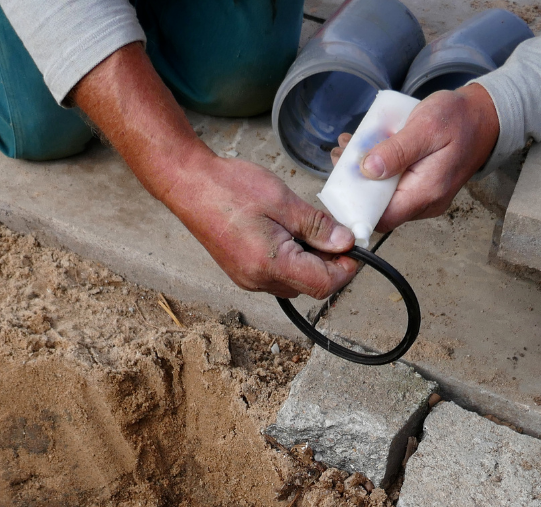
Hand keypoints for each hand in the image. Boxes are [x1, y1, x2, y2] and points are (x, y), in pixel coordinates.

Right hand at [164, 150, 358, 298]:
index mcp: (271, 265)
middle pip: (311, 286)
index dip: (345, 268)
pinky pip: (277, 276)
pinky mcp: (242, 273)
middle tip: (331, 232)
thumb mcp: (282, 201)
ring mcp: (248, 280)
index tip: (352, 247)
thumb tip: (345, 243)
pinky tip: (285, 234)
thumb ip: (317, 226)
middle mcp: (258, 281)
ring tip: (304, 229)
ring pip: (294, 282)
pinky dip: (290, 260)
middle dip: (328, 264)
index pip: (324, 284)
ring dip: (308, 262)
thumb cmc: (229, 188)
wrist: (188, 185)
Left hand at [331, 84, 499, 233]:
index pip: (382, 219)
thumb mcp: (425, 127)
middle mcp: (425, 203)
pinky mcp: (422, 187)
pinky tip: (368, 149)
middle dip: (355, 186)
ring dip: (364, 176)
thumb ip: (397, 151)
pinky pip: (395, 187)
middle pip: (380, 209)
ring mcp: (424, 197)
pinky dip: (378, 170)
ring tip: (350, 147)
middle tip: (342, 155)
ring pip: (385, 197)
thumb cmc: (459, 119)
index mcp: (426, 193)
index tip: (340, 182)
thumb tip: (367, 170)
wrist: (485, 117)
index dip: (356, 207)